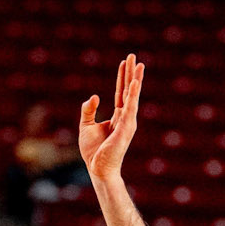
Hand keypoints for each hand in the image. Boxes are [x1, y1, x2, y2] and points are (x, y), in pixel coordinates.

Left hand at [78, 54, 144, 184]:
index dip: (122, 77)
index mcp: (118, 117)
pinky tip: (135, 82)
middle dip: (132, 74)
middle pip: (129, 91)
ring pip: (133, 96)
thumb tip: (95, 96)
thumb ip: (88, 109)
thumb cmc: (93, 152)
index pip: (121, 93)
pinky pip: (130, 107)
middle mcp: (126, 118)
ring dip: (136, 80)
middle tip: (134, 56)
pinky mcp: (126, 128)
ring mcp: (128, 123)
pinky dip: (133, 94)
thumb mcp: (86, 125)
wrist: (97, 169)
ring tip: (139, 64)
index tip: (124, 62)